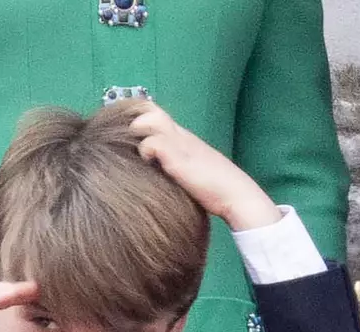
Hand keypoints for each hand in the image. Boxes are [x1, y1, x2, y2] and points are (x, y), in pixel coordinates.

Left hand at [129, 102, 280, 229]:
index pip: (154, 113)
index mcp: (182, 136)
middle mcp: (180, 134)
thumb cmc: (214, 189)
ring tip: (138, 154)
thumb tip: (153, 172)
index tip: (126, 135)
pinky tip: (149, 166)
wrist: (235, 194)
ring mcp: (179, 143)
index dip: (137, 118)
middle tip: (124, 142)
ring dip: (136, 134)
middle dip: (131, 120)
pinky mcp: (178, 157)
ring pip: (147, 119)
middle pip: (148, 108)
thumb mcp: (190, 171)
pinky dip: (144, 152)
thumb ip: (174, 165)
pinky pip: (150, 143)